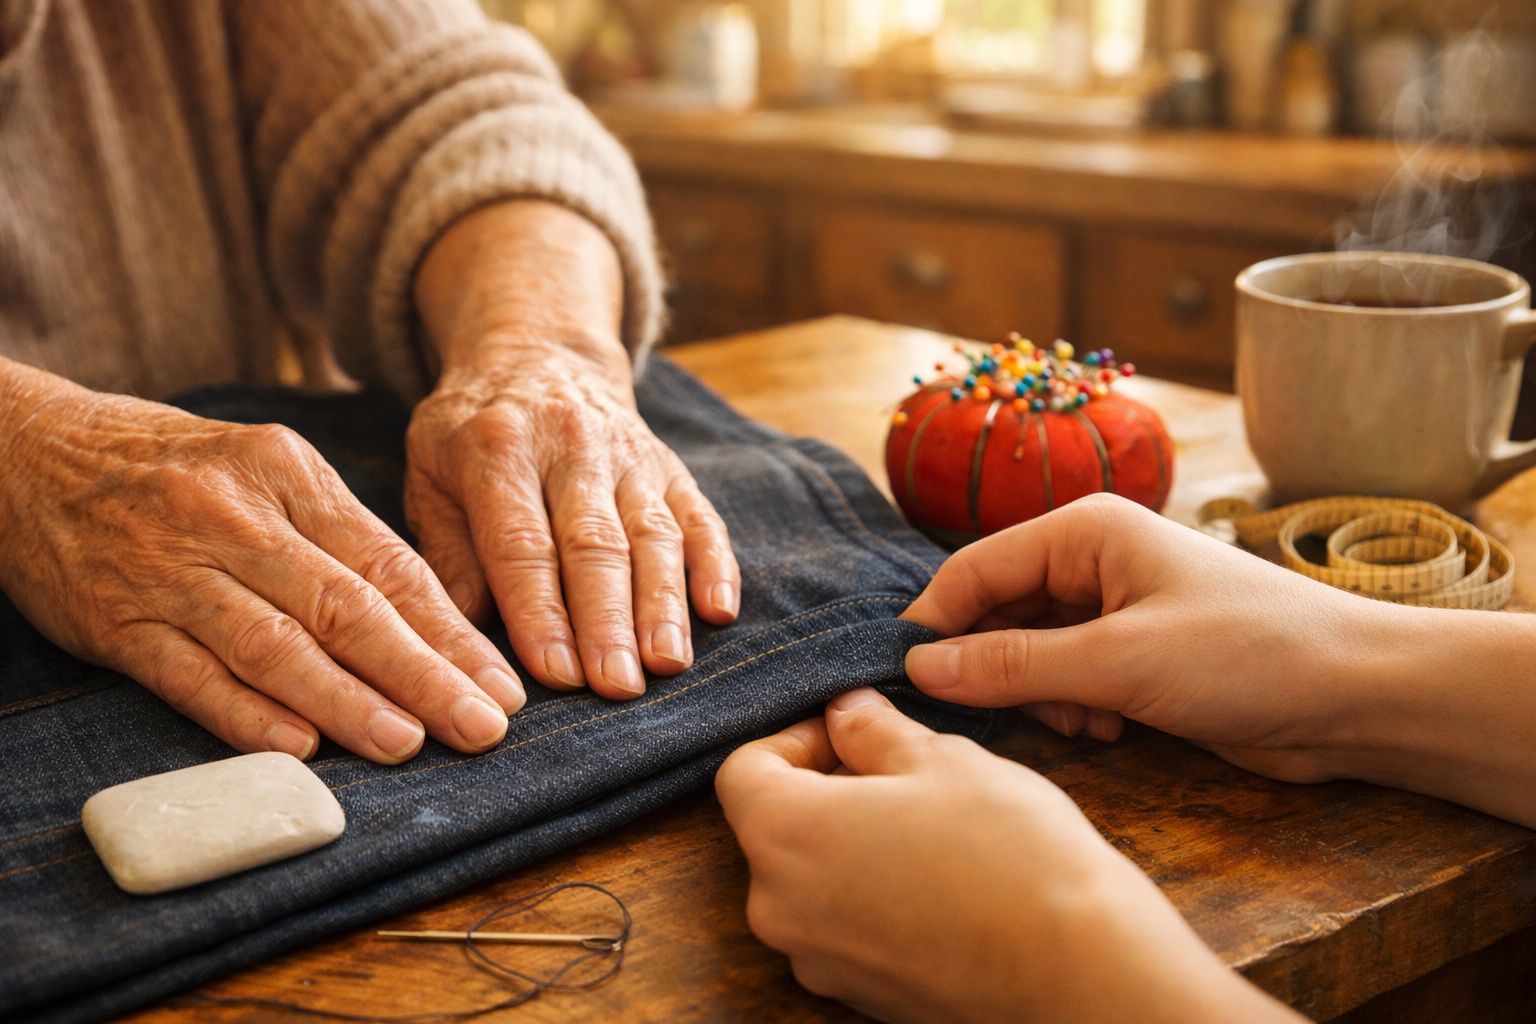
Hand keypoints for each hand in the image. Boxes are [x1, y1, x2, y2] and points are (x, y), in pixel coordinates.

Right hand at [0, 374, 523, 762]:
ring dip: (346, 702)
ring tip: (407, 743)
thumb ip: (339, 539)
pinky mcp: (117, 621)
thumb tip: (431, 622)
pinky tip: (297, 747)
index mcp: (288, 473)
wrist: (31, 451)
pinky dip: (245, 714)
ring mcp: (173, 571)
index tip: (501, 683)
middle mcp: (236, 518)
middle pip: (347, 607)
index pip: (389, 564)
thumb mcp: (266, 472)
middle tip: (481, 726)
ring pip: (276, 645)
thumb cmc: (176, 470)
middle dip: (424, 673)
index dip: (451, 631)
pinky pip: (190, 675)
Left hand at [405, 347, 738, 697]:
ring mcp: (628, 455)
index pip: (523, 544)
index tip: (555, 674)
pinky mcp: (669, 466)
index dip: (541, 612)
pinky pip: (698, 515)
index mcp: (498, 449)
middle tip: (616, 686)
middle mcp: (571, 447)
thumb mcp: (431, 475)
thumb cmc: (472, 436)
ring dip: (662, 603)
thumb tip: (461, 634)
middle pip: (595, 543)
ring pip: (652, 533)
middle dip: (608, 620)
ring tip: (666, 663)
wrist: (538, 355)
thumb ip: (446, 552)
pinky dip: (714, 564)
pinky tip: (720, 612)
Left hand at [716, 688, 1295, 1022]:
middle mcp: (779, 907)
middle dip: (828, 788)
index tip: (849, 729)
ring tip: (930, 824)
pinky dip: (874, 896)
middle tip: (900, 768)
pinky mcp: (859, 996)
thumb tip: (846, 714)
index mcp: (784, 834)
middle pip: (774, 828)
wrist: (1078, 969)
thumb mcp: (942, 759)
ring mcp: (817, 961)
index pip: (744, 770)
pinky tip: (941, 880)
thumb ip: (874, 731)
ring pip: (811, 879)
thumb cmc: (1010, 852)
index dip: (794, 736)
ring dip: (852, 844)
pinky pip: (845, 928)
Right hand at [901, 493, 1393, 782]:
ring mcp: (1115, 608)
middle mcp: (1093, 560)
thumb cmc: (1247, 655)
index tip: (901, 682)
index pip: (974, 569)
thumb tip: (918, 668)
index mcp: (1085, 530)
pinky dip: (1072, 707)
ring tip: (1083, 722)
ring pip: (1029, 651)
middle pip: (997, 611)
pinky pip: (1067, 677)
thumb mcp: (1117, 662)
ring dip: (1039, 695)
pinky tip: (1109, 729)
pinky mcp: (1135, 654)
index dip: (933, 624)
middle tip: (999, 717)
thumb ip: (1012, 665)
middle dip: (994, 667)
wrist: (1357, 698)